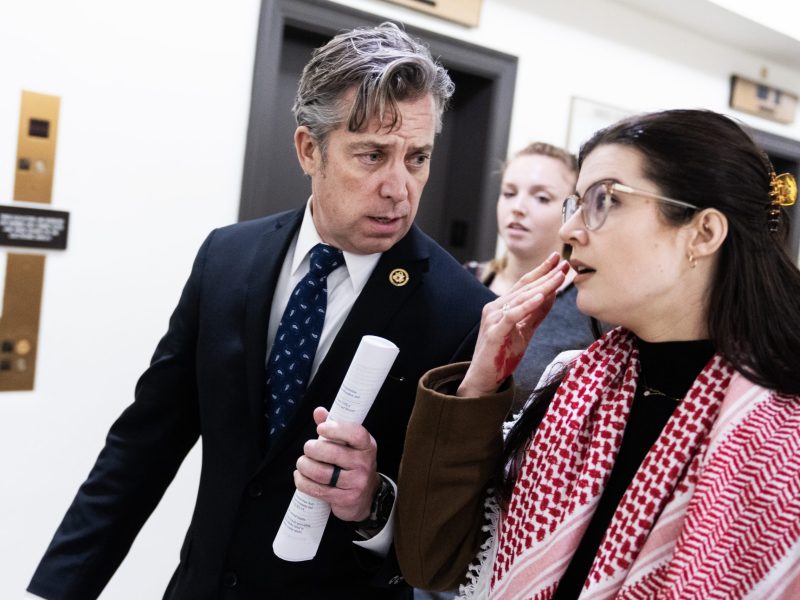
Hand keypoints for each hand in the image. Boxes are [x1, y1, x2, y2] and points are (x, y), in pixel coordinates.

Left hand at [293, 407, 378, 521]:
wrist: (366, 496)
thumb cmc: (352, 464)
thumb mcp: (349, 444)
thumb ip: (333, 426)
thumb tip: (318, 411)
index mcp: (367, 445)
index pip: (355, 434)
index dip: (336, 429)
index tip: (320, 428)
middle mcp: (364, 463)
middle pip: (333, 453)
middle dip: (312, 449)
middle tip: (307, 448)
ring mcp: (356, 483)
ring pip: (322, 473)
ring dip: (304, 466)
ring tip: (302, 463)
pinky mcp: (345, 499)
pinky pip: (317, 490)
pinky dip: (303, 482)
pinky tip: (300, 476)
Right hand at [458, 252, 568, 396]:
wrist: (484, 378)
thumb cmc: (503, 354)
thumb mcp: (525, 331)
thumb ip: (536, 313)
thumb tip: (552, 294)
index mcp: (502, 306)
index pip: (524, 284)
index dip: (541, 271)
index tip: (557, 260)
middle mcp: (495, 308)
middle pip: (524, 288)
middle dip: (546, 275)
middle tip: (563, 263)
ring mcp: (493, 319)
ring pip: (520, 298)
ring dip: (541, 286)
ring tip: (558, 277)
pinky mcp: (494, 332)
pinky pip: (512, 315)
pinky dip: (526, 305)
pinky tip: (540, 297)